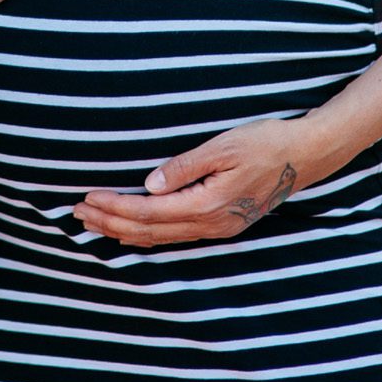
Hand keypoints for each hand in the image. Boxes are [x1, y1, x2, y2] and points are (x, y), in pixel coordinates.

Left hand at [73, 117, 307, 245]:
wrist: (305, 156)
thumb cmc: (265, 143)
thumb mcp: (223, 146)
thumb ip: (185, 167)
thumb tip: (148, 185)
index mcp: (209, 205)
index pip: (149, 212)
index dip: (115, 207)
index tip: (87, 198)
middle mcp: (211, 224)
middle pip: (150, 231)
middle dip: (110, 222)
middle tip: (77, 214)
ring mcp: (218, 228)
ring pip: (161, 238)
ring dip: (124, 231)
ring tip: (94, 224)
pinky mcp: (222, 224)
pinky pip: (176, 236)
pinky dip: (147, 234)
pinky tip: (131, 232)